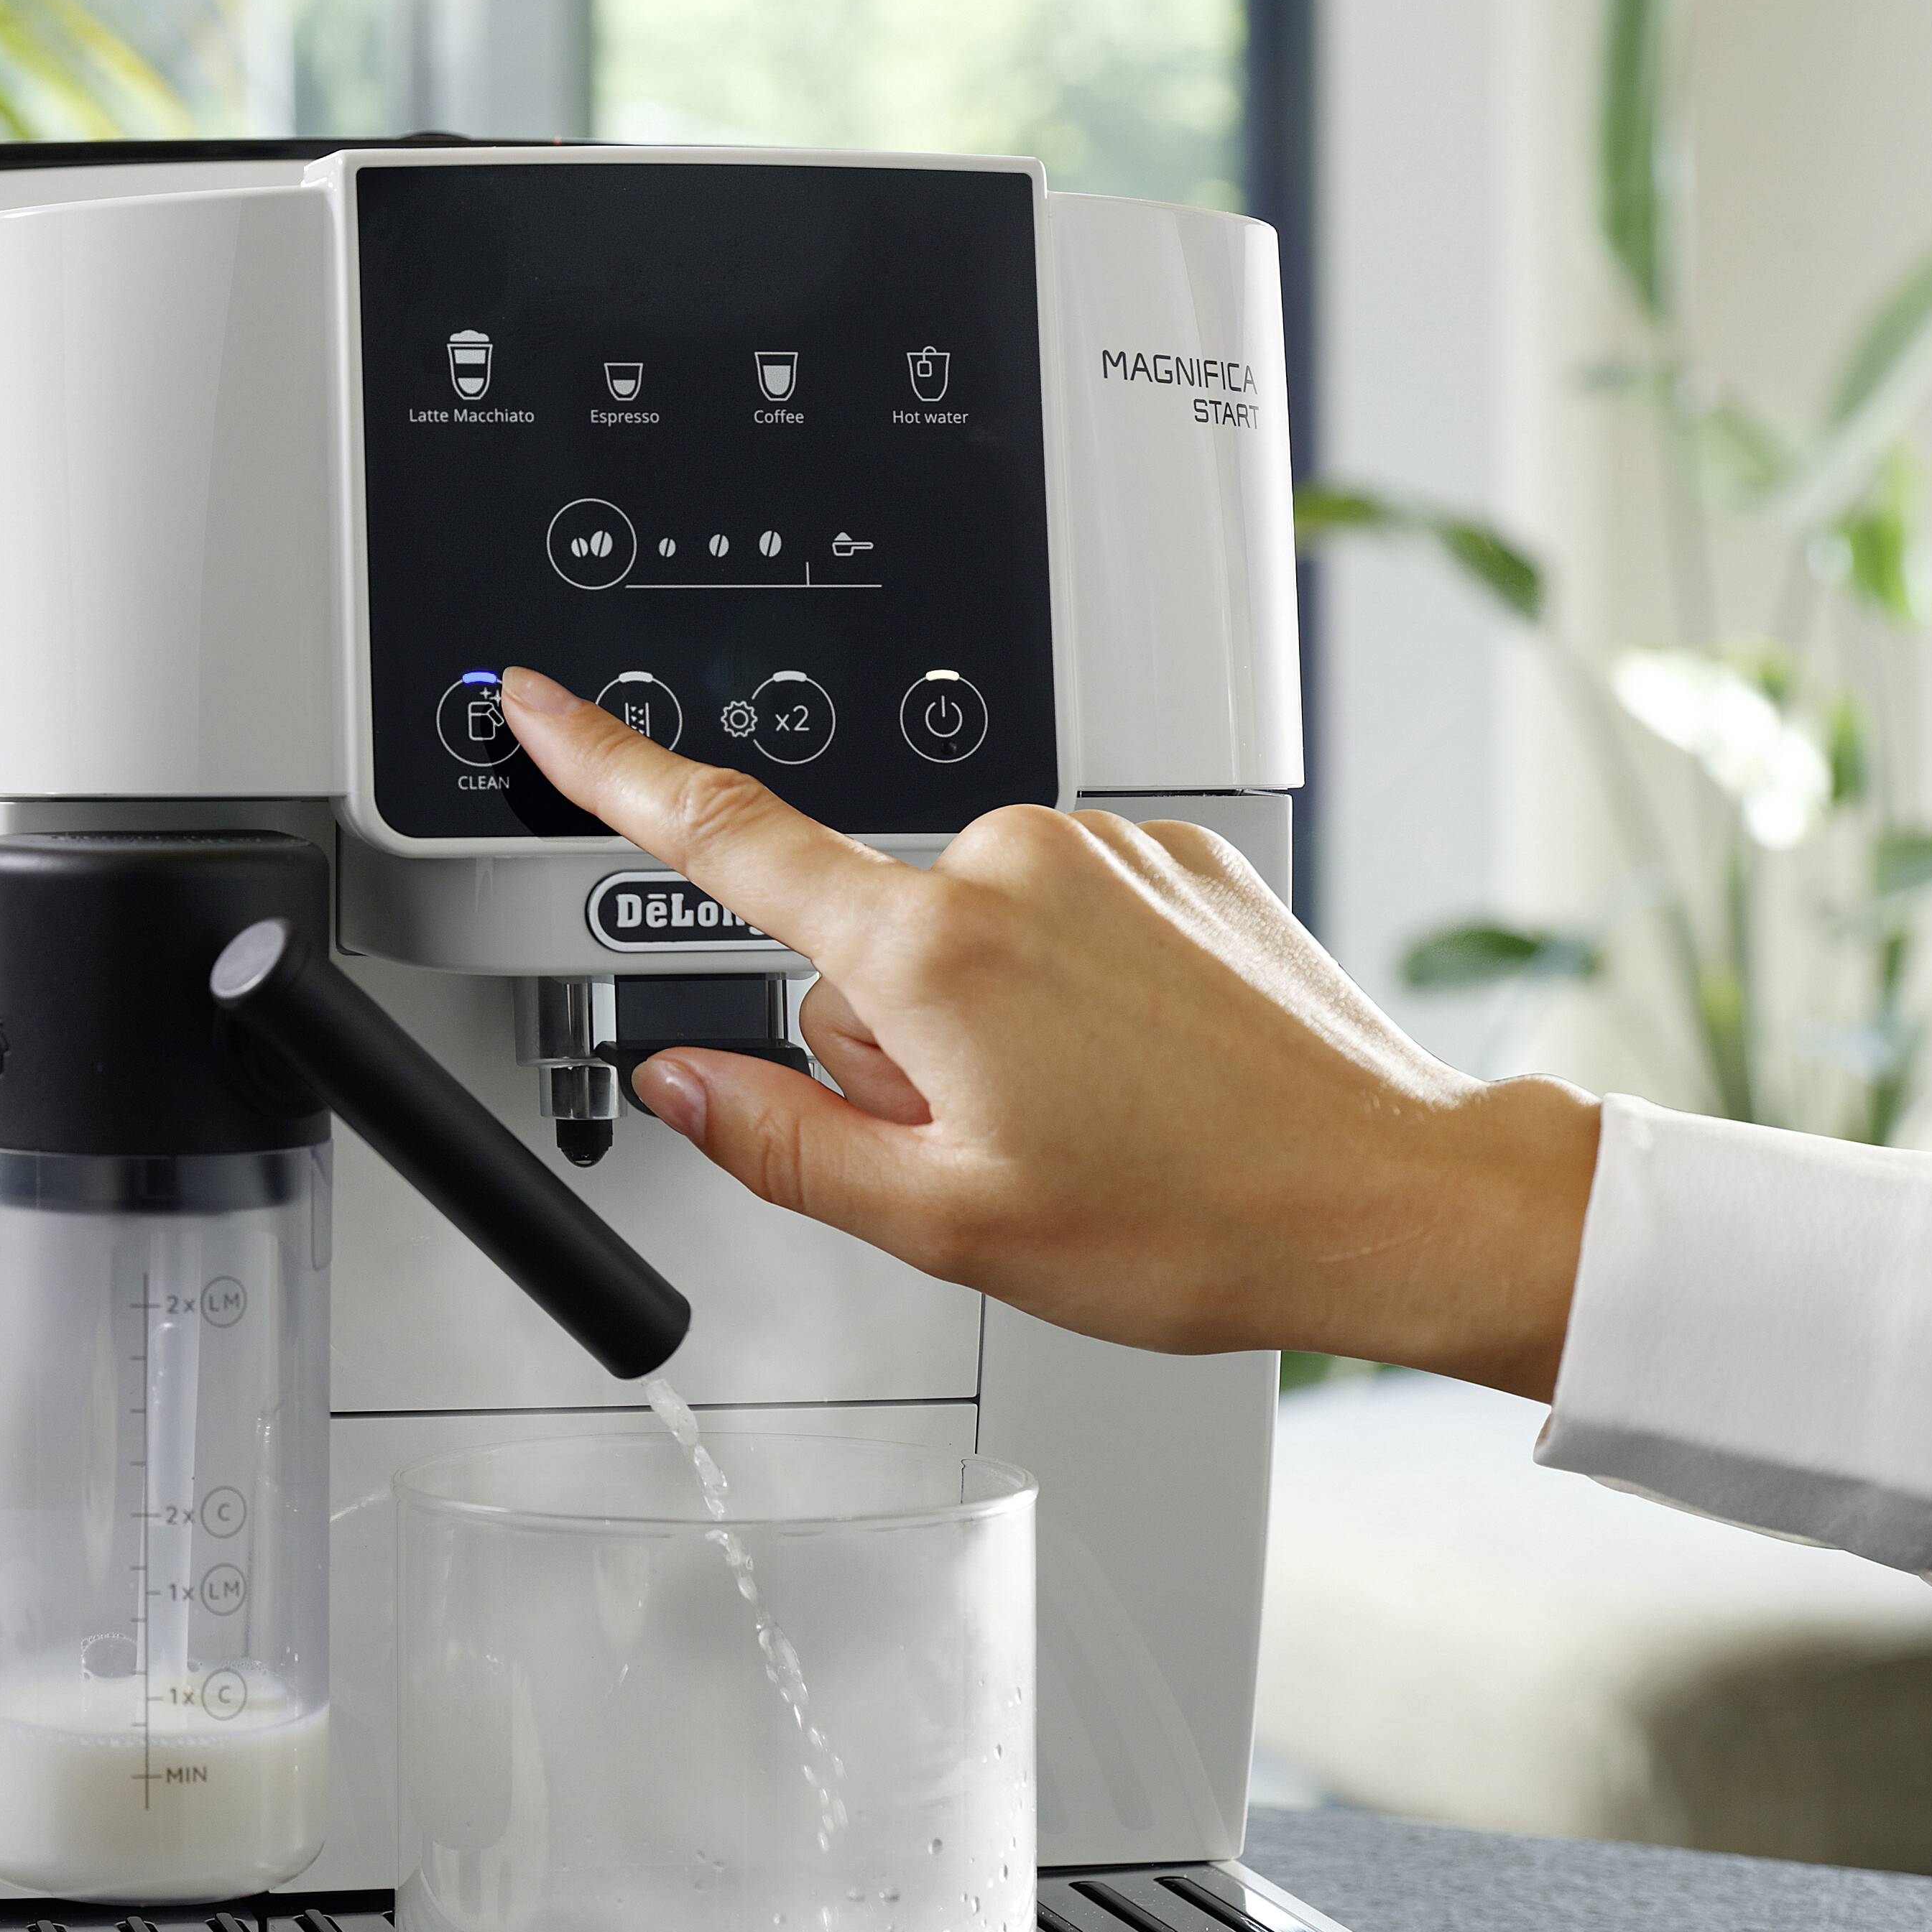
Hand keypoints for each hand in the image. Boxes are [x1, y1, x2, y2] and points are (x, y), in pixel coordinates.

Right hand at [492, 664, 1602, 1399]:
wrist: (1393, 1194)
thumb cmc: (1197, 1221)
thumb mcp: (945, 1224)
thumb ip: (779, 1142)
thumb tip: (680, 1081)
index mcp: (934, 952)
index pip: (725, 841)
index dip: (610, 771)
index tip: (538, 707)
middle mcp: (1011, 863)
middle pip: (858, 944)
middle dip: (894, 1043)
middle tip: (1000, 1142)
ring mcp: (1104, 849)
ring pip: (959, 935)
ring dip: (988, 1023)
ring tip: (1093, 1116)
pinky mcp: (1176, 852)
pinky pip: (1058, 915)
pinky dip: (1072, 992)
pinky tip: (1143, 1071)